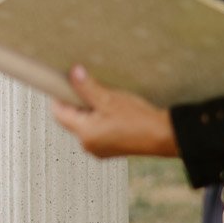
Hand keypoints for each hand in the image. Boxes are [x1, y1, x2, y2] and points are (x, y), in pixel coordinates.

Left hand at [51, 65, 177, 158]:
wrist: (164, 136)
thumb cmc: (138, 120)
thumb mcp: (109, 99)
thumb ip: (87, 87)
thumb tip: (73, 73)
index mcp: (84, 134)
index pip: (59, 113)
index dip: (60, 96)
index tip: (66, 83)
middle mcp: (88, 145)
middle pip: (71, 119)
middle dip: (77, 102)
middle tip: (88, 88)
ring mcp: (99, 149)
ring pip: (85, 124)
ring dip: (90, 110)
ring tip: (104, 99)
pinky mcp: (110, 149)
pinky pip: (97, 131)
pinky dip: (100, 119)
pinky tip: (113, 110)